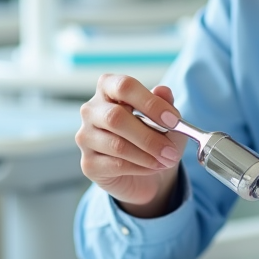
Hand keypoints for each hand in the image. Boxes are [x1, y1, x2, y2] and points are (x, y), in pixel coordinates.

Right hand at [75, 74, 189, 216]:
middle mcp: (91, 109)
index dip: (150, 103)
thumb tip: (163, 91)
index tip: (173, 121)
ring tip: (166, 160)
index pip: (125, 87)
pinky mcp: (88, 163)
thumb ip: (165, 103)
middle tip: (171, 151)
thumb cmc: (154, 134)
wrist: (145, 171)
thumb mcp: (166, 118)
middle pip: (116, 117)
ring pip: (117, 145)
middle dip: (149, 137)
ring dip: (147, 155)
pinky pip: (116, 165)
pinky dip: (140, 167)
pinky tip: (152, 167)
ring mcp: (85, 136)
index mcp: (108, 87)